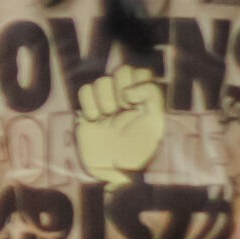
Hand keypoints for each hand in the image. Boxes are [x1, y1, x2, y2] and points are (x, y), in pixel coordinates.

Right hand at [73, 66, 164, 188]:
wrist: (113, 169)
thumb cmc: (138, 149)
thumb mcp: (155, 124)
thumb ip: (151, 98)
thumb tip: (129, 90)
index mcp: (146, 99)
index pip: (142, 72)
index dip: (137, 82)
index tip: (134, 103)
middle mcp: (126, 97)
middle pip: (122, 70)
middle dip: (121, 87)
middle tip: (122, 108)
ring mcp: (106, 101)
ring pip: (102, 80)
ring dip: (105, 97)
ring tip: (108, 116)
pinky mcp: (88, 108)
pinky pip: (85, 90)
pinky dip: (88, 103)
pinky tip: (94, 119)